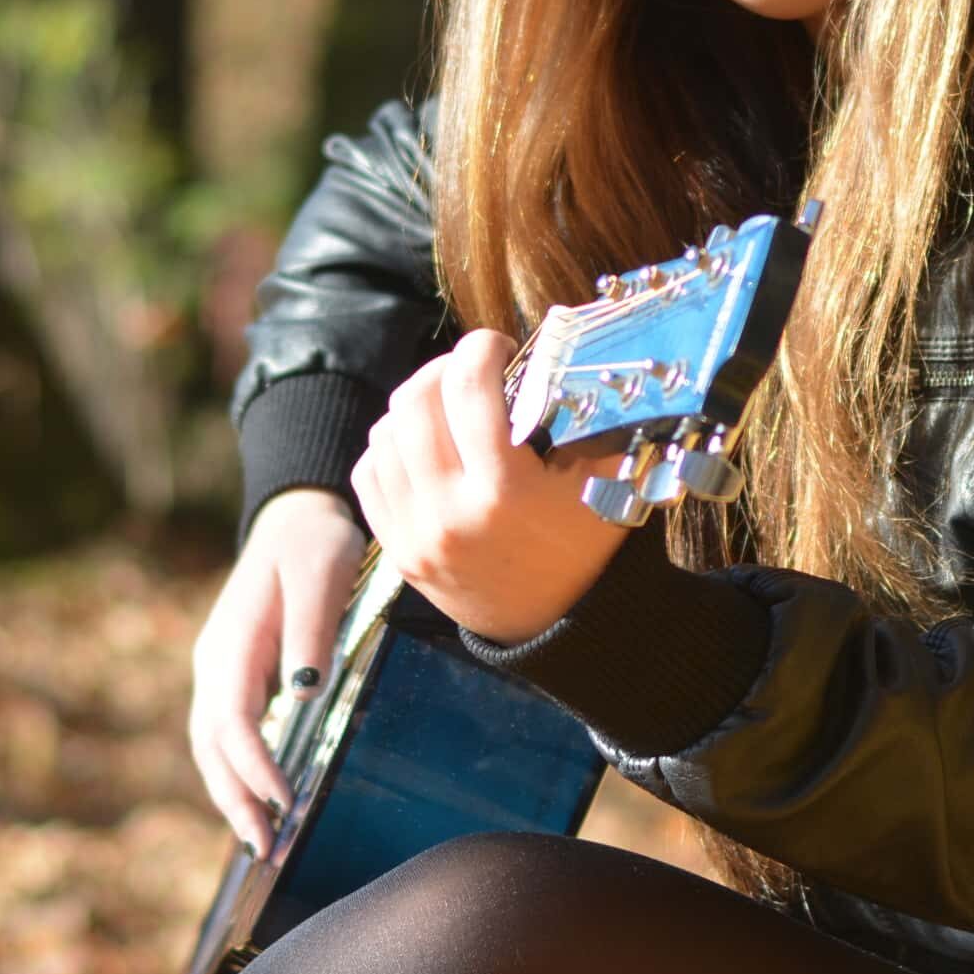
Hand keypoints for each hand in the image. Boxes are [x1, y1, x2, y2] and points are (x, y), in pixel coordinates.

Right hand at [186, 487, 367, 850]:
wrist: (295, 517)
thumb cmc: (314, 543)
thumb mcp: (321, 574)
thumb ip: (312, 631)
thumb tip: (303, 694)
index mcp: (232, 644)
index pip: (232, 721)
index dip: (256, 767)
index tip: (287, 803)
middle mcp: (215, 664)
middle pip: (211, 747)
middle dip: (236, 801)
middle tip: (267, 851)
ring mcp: (220, 672)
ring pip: (212, 748)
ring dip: (233, 796)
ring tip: (262, 844)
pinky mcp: (236, 677)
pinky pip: (227, 737)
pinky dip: (238, 775)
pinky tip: (261, 803)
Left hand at [350, 329, 630, 646]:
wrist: (558, 625)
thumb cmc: (587, 542)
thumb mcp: (605, 477)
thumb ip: (586, 413)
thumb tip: (565, 348)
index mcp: (504, 492)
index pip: (468, 388)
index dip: (480, 349)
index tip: (497, 347)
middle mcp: (449, 514)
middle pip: (414, 403)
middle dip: (443, 369)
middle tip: (471, 372)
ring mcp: (415, 535)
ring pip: (384, 433)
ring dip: (415, 406)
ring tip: (449, 406)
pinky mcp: (398, 551)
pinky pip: (368, 473)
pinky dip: (391, 446)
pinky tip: (424, 445)